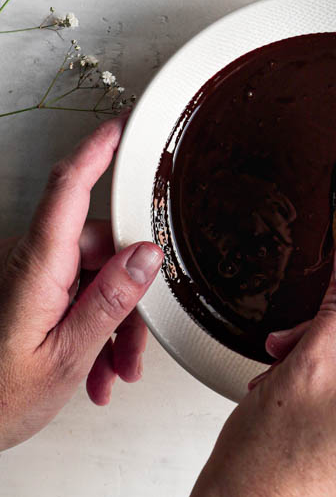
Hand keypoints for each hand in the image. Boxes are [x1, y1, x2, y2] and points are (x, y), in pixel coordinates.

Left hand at [0, 117, 162, 450]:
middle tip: (132, 349)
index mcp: (37, 266)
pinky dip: (92, 327)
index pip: (68, 188)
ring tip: (107, 371)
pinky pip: (75, 291)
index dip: (97, 150)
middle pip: (100, 246)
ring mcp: (29, 276)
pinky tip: (93, 368)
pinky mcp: (29, 292)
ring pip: (95, 276)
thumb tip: (146, 255)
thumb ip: (110, 301)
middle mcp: (30, 261)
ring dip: (111, 323)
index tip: (124, 125)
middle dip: (129, 296)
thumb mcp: (66, 357)